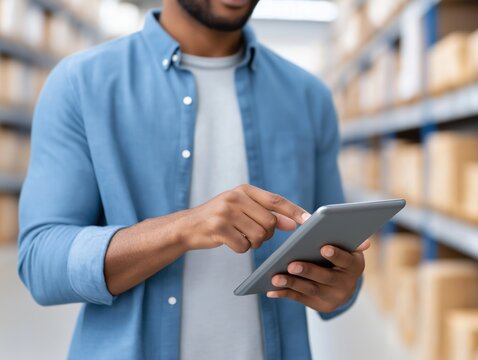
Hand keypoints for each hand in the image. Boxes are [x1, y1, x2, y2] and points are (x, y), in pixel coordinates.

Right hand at [180, 184, 309, 252]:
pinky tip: (230, 241)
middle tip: (253, 234)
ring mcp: (226, 212)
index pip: (276, 200)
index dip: (294, 211)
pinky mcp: (218, 227)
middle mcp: (235, 197)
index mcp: (244, 190)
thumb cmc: (220, 218)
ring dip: (254, 243)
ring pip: (258, 236)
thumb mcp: (243, 210)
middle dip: (266, 234)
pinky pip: (243, 245)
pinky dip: (241, 248)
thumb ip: (268, 215)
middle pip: (270, 223)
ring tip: (241, 236)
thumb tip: (293, 224)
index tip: (309, 220)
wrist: (188, 226)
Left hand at [267, 240, 369, 312]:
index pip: (345, 260)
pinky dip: (285, 294)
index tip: (324, 248)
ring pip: (310, 289)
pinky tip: (271, 290)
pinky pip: (300, 299)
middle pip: (325, 277)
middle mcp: (346, 284)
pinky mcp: (319, 305)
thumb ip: (349, 242)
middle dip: (307, 271)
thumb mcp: (348, 249)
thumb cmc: (341, 258)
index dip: (336, 255)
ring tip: (275, 278)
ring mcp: (332, 297)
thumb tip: (366, 241)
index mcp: (354, 266)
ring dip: (292, 283)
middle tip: (291, 265)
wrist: (344, 285)